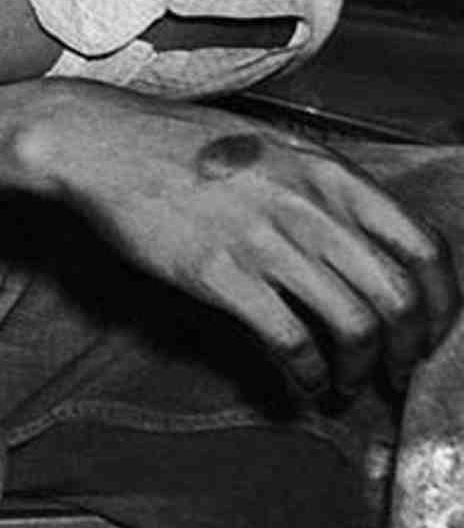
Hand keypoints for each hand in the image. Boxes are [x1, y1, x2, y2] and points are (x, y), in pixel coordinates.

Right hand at [24, 85, 459, 403]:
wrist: (97, 142)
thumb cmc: (177, 143)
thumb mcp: (266, 144)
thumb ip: (321, 185)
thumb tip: (367, 238)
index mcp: (325, 170)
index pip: (421, 243)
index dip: (442, 299)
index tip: (433, 328)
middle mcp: (305, 204)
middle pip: (396, 295)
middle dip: (410, 348)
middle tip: (399, 371)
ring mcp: (262, 239)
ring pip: (353, 324)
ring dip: (361, 369)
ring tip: (350, 385)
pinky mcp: (219, 273)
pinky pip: (290, 340)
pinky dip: (310, 374)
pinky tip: (305, 384)